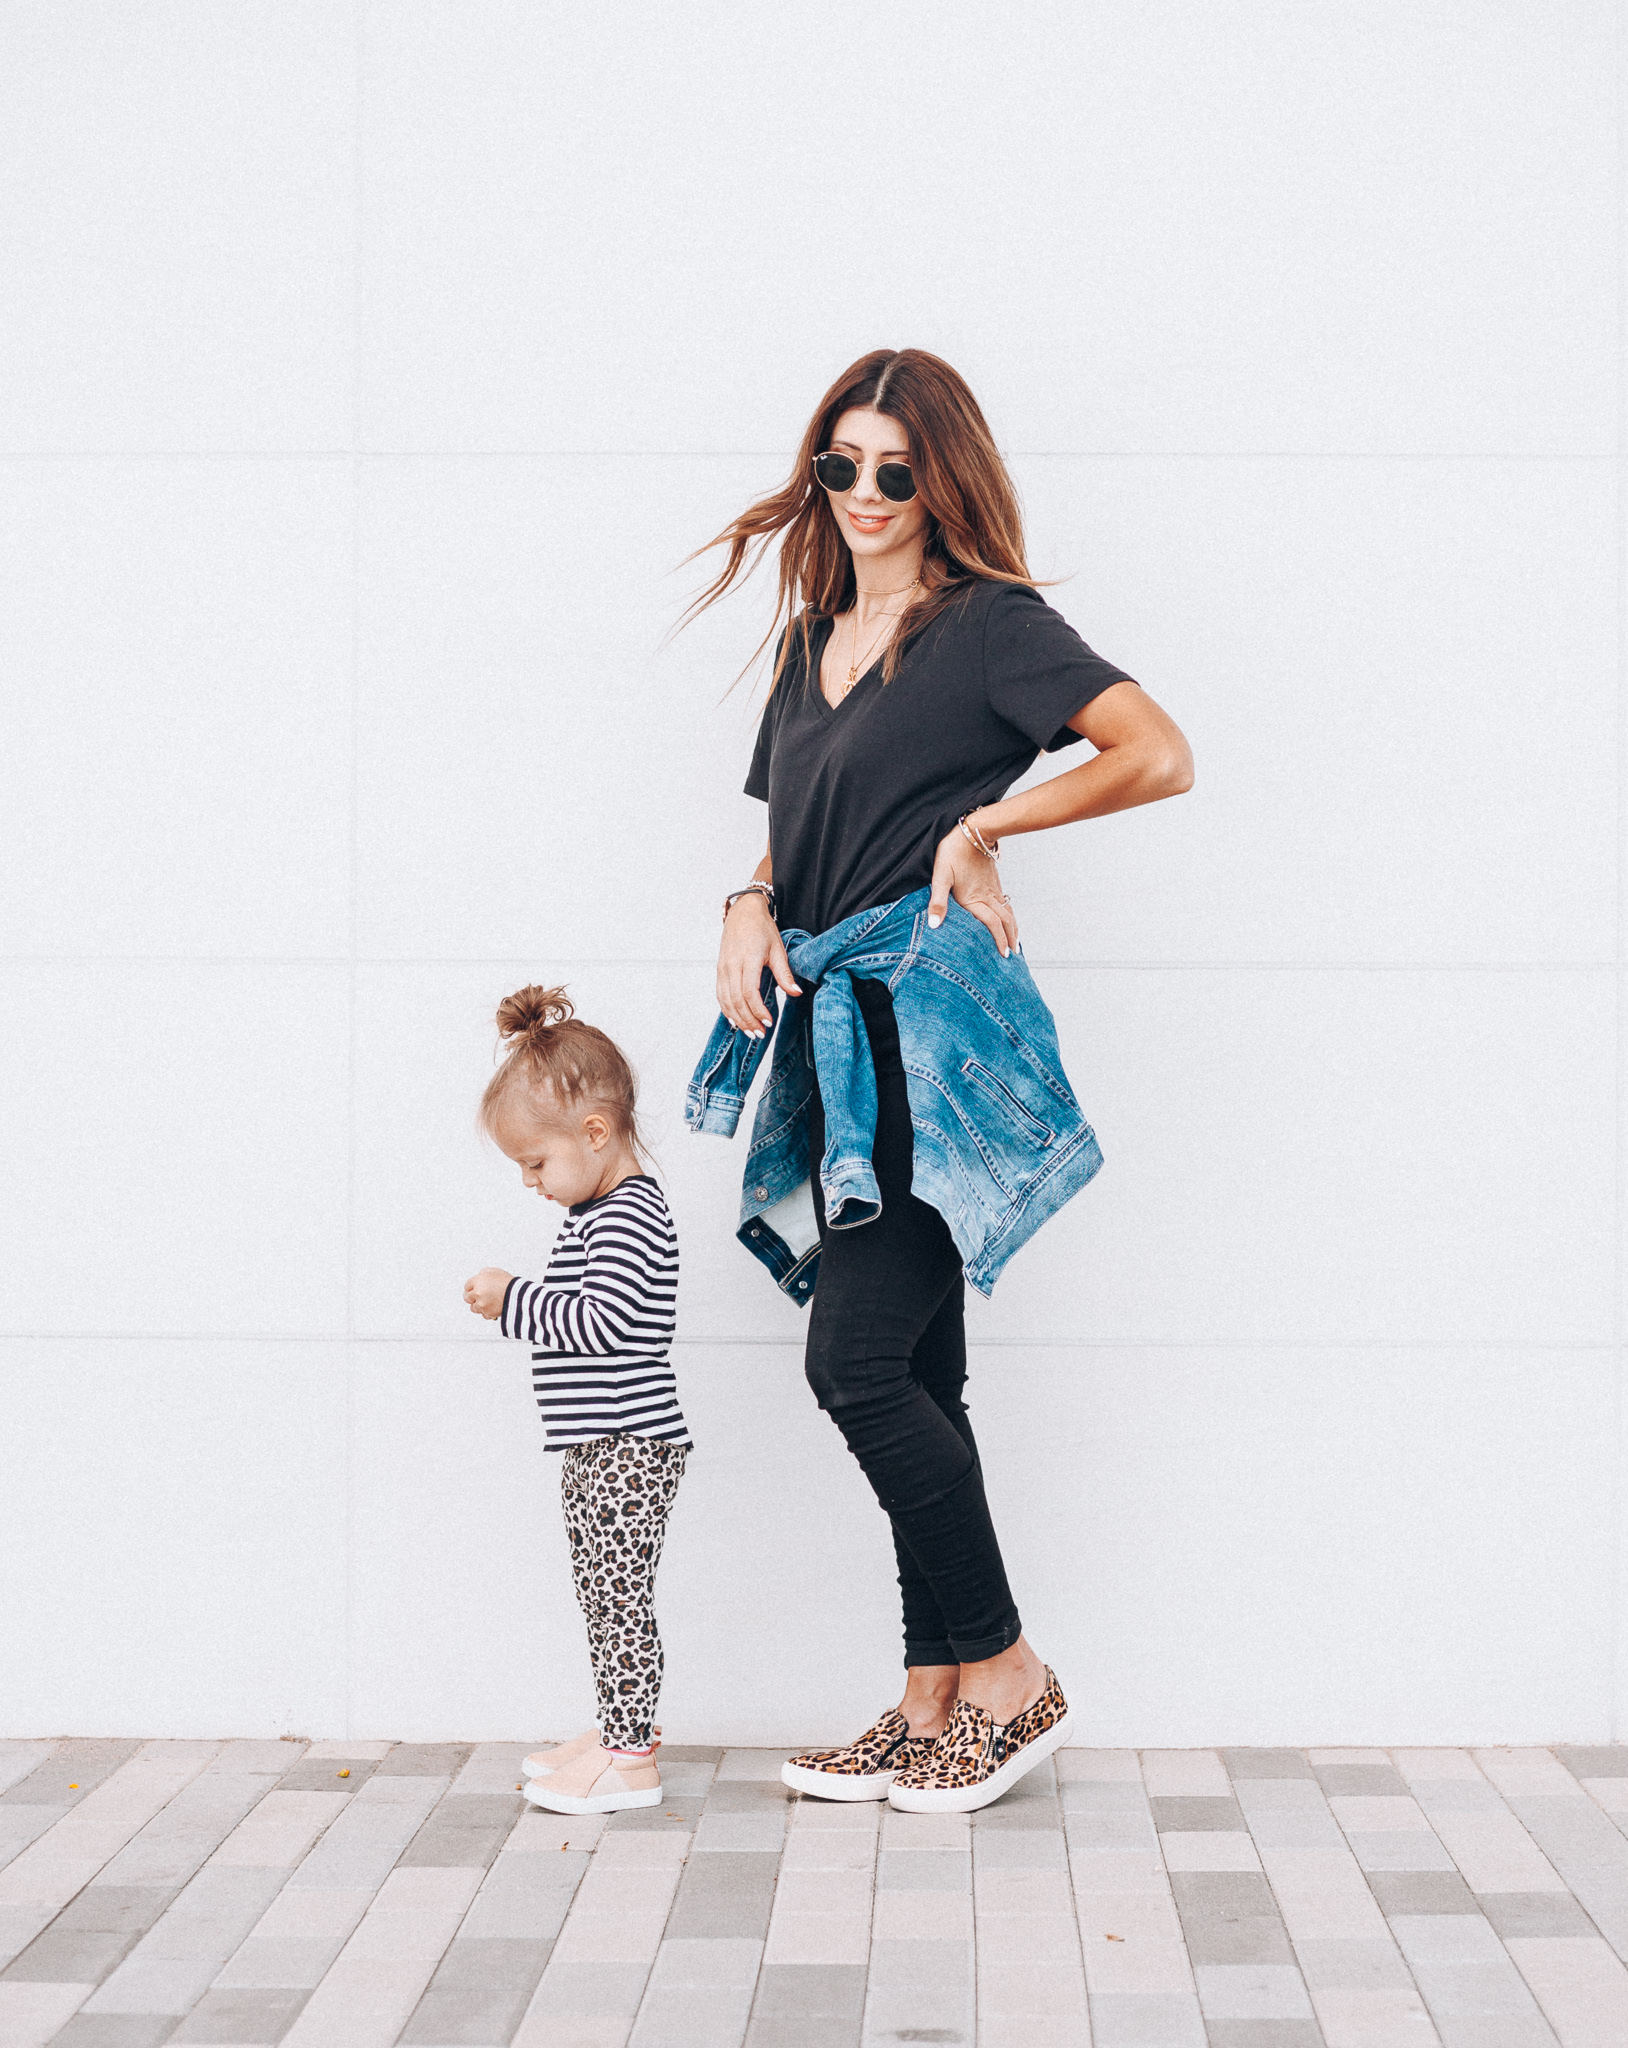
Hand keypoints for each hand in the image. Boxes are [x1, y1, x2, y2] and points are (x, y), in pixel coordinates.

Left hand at [464, 1268, 511, 1319]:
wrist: (519, 1295)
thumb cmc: (508, 1283)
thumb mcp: (495, 1272)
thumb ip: (484, 1273)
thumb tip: (478, 1276)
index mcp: (478, 1280)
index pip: (467, 1286)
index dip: (471, 1288)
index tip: (474, 1290)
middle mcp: (477, 1292)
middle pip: (467, 1297)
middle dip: (472, 1298)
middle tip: (477, 1297)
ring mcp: (481, 1303)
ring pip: (473, 1308)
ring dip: (479, 1306)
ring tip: (488, 1303)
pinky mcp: (486, 1312)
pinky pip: (483, 1314)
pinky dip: (487, 1313)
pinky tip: (493, 1308)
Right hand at [716, 893, 800, 1038]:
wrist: (743, 912)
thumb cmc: (762, 929)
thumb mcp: (778, 949)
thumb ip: (784, 973)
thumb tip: (796, 993)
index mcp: (748, 959)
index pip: (749, 991)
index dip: (758, 1010)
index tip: (769, 1022)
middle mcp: (731, 965)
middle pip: (736, 1000)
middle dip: (748, 1021)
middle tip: (761, 1035)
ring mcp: (723, 968)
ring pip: (726, 1000)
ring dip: (737, 1019)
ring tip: (750, 1033)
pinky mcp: (719, 970)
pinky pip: (720, 995)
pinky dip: (727, 1010)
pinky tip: (736, 1021)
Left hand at [927, 823, 1017, 957]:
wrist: (973, 831)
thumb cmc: (953, 852)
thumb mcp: (940, 876)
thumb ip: (937, 901)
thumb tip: (934, 925)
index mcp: (974, 899)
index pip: (992, 924)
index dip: (999, 940)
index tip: (1003, 954)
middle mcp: (987, 896)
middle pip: (1005, 922)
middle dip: (1010, 939)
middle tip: (1012, 956)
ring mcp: (993, 890)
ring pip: (1008, 913)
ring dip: (1013, 929)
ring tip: (1015, 943)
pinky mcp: (994, 883)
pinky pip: (1006, 904)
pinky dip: (1010, 917)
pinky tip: (1009, 921)